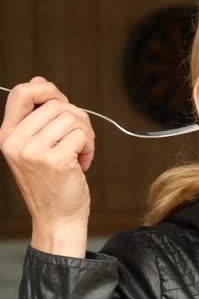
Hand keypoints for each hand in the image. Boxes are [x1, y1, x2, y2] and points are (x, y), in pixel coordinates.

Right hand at [0, 77, 94, 256]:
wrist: (58, 218)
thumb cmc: (52, 182)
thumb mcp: (37, 146)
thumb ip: (37, 115)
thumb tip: (40, 81)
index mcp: (8, 134)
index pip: (21, 92)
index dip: (47, 90)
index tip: (62, 103)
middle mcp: (17, 141)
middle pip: (58, 104)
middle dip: (78, 119)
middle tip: (78, 140)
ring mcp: (34, 151)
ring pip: (74, 118)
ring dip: (85, 135)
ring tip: (78, 153)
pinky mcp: (55, 160)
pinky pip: (82, 135)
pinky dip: (89, 147)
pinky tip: (81, 163)